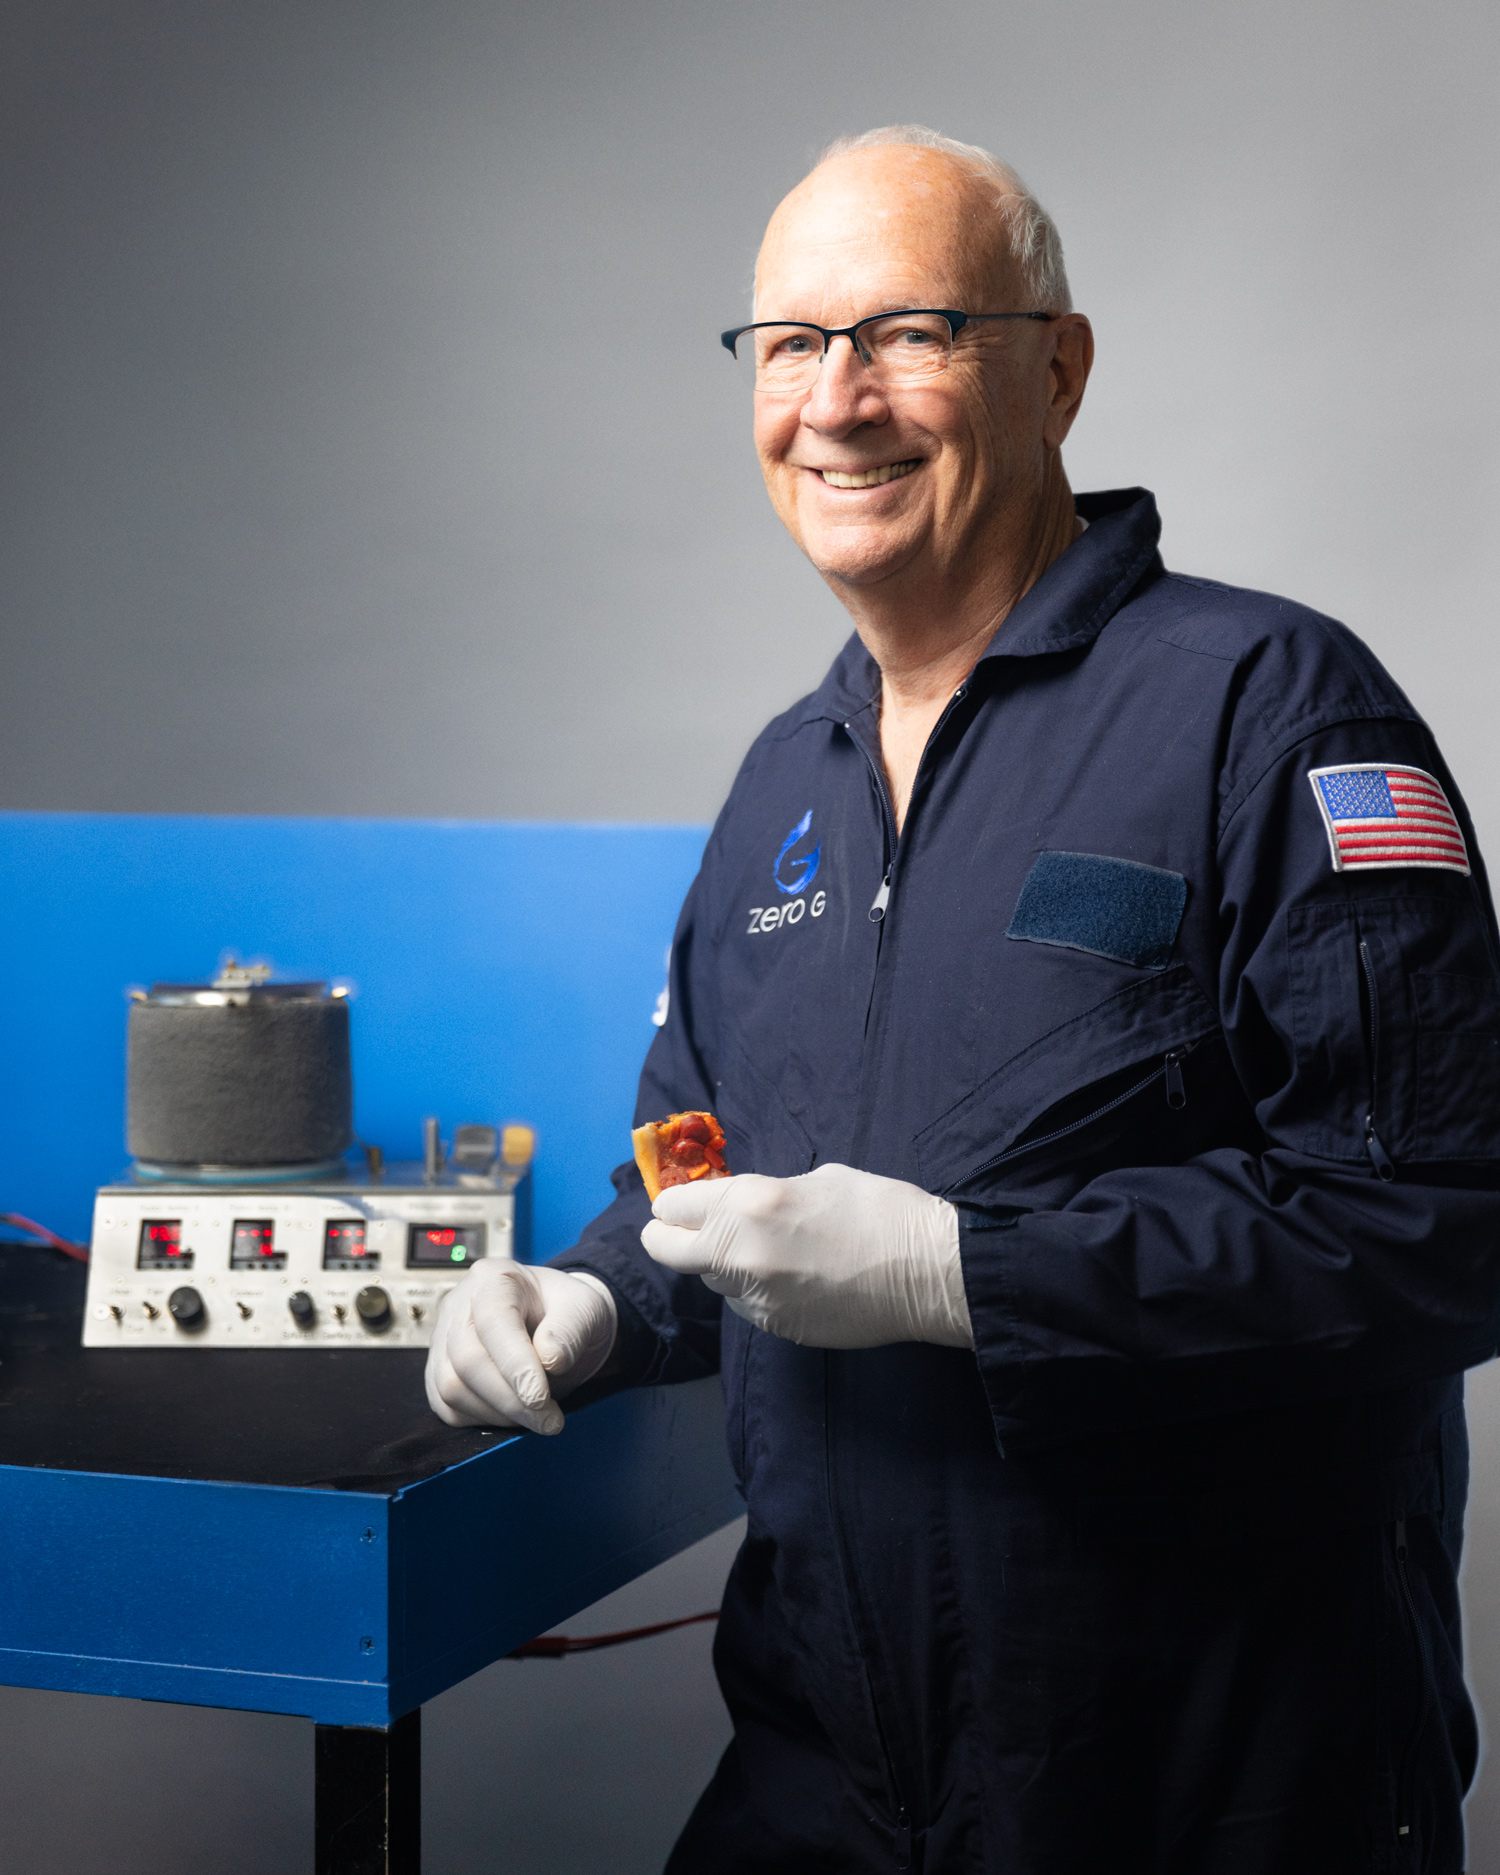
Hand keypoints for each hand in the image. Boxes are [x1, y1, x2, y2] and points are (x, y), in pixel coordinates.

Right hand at [424, 1262, 617, 1433]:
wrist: (556, 1326)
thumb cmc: (567, 1313)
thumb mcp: (586, 1308)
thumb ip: (571, 1330)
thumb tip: (549, 1359)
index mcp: (495, 1278)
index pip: (494, 1321)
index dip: (515, 1364)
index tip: (540, 1397)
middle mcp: (460, 1305)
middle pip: (467, 1360)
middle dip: (511, 1399)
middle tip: (550, 1419)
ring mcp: (443, 1339)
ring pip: (452, 1388)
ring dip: (499, 1413)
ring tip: (537, 1415)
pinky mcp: (437, 1373)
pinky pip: (448, 1407)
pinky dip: (483, 1420)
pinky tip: (514, 1413)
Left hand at [641, 1164, 970, 1349]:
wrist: (928, 1271)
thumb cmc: (880, 1209)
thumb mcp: (817, 1179)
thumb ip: (766, 1194)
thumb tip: (739, 1206)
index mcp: (750, 1205)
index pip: (675, 1207)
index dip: (674, 1204)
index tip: (677, 1204)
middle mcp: (742, 1254)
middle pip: (670, 1251)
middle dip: (669, 1239)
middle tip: (680, 1232)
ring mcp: (758, 1298)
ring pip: (715, 1281)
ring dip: (724, 1266)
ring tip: (765, 1253)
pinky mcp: (778, 1328)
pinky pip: (748, 1306)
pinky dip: (757, 1291)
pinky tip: (793, 1278)